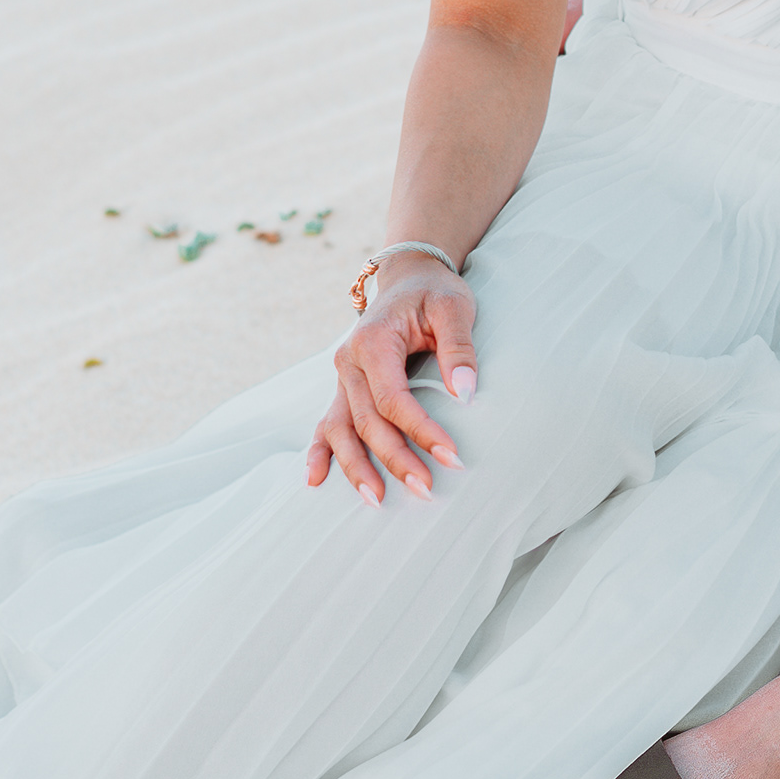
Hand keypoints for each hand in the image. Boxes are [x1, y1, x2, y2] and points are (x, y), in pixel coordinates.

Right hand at [306, 264, 475, 502]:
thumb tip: (464, 395)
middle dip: (395, 459)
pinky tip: (315, 480)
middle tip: (426, 490)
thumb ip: (459, 348)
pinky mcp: (345, 387)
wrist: (410, 276)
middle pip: (367, 421)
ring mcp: (342, 376)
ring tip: (376, 501)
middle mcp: (349, 361)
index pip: (393, 399)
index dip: (420, 430)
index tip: (452, 455)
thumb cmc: (435, 292)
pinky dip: (319, 451)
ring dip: (356, 468)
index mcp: (374, 340)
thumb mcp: (454, 307)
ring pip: (340, 429)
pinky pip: (327, 422)